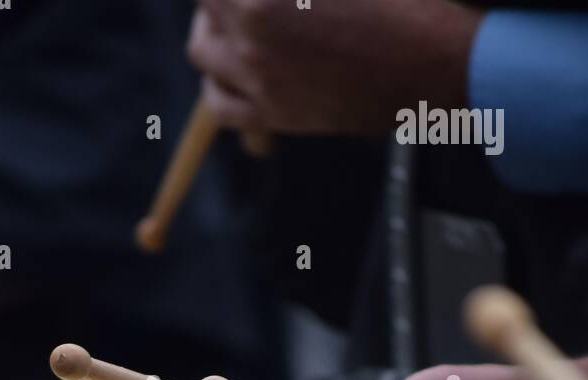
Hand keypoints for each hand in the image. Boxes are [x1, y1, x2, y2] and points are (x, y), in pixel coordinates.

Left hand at [187, 0, 480, 135]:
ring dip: (212, 34)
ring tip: (232, 27)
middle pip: (205, 7)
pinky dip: (219, 88)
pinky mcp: (274, 113)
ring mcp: (258, 77)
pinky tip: (233, 74)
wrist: (431, 62)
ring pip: (202, 53)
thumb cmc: (399, 5)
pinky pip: (220, 107)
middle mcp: (252, 32)